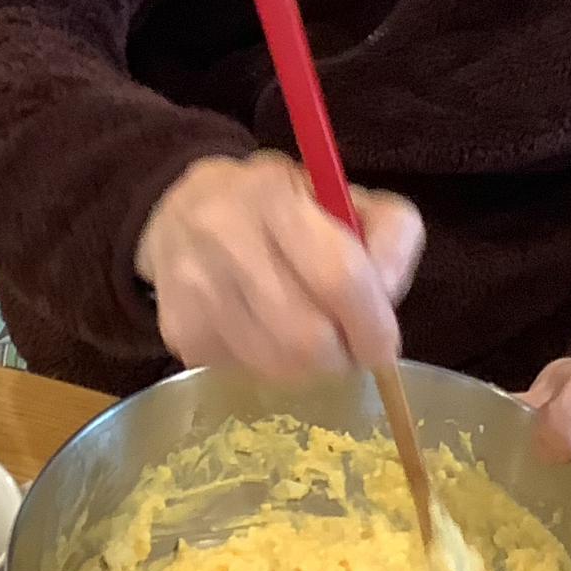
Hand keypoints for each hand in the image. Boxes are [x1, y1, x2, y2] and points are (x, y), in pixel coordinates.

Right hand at [136, 151, 425, 380]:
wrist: (180, 210)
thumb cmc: (280, 206)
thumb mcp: (345, 196)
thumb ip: (391, 234)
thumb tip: (389, 294)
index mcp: (274, 197)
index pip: (337, 276)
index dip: (371, 324)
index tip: (383, 345)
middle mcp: (224, 238)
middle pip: (306, 338)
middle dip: (341, 356)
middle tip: (347, 346)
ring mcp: (194, 289)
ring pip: (277, 367)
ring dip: (308, 367)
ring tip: (307, 336)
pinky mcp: (179, 332)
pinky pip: (245, 374)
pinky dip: (268, 366)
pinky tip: (264, 333)